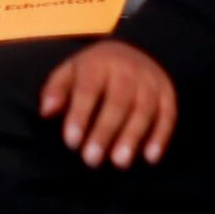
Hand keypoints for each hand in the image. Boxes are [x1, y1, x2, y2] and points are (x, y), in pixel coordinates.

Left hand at [40, 38, 176, 168]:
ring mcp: (151, 82)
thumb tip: (46, 112)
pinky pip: (168, 116)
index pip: (88, 90)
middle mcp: (128, 71)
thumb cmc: (93, 70)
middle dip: (104, 133)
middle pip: (118, 103)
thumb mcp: (70, 71)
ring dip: (132, 138)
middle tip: (92, 160)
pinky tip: (150, 158)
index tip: (71, 142)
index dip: (80, 116)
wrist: (135, 51)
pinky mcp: (168, 94)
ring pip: (144, 111)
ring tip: (119, 162)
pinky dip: (160, 137)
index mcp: (98, 64)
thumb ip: (56, 90)